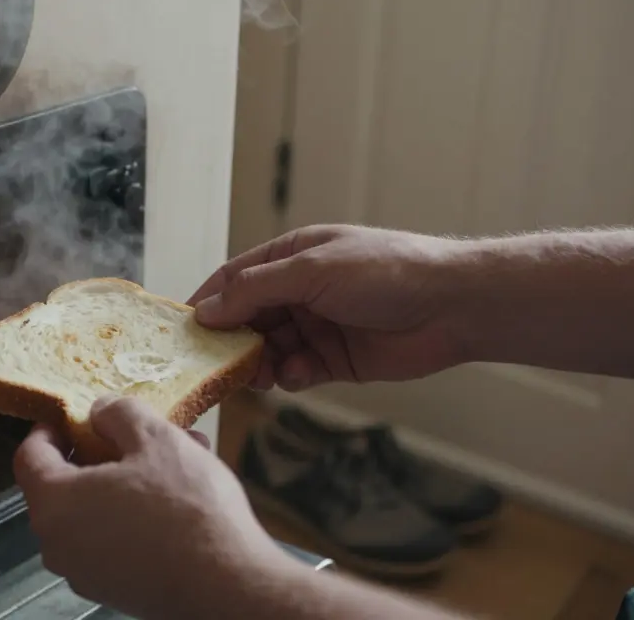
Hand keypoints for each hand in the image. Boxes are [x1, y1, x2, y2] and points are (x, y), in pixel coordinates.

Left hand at [14, 396, 289, 619]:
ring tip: (176, 459)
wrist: (228, 588)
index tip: (70, 416)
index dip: (48, 429)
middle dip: (102, 454)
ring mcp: (86, 574)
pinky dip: (135, 514)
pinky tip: (180, 498)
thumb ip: (118, 414)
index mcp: (55, 504)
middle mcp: (59, 545)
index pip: (29, 457)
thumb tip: (100, 411)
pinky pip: (114, 540)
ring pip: (96, 512)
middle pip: (64, 486)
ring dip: (127, 482)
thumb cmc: (186, 509)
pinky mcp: (116, 591)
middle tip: (136, 434)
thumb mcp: (155, 439)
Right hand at [188, 224, 464, 390]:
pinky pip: (297, 371)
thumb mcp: (311, 270)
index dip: (207, 302)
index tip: (181, 330)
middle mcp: (300, 291)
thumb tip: (205, 309)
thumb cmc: (385, 271)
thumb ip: (255, 290)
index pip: (234, 279)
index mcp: (291, 257)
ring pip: (268, 350)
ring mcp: (317, 326)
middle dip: (230, 340)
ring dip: (258, 363)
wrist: (452, 306)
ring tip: (256, 374)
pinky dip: (290, 376)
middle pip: (247, 319)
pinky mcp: (336, 360)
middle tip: (212, 363)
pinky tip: (296, 375)